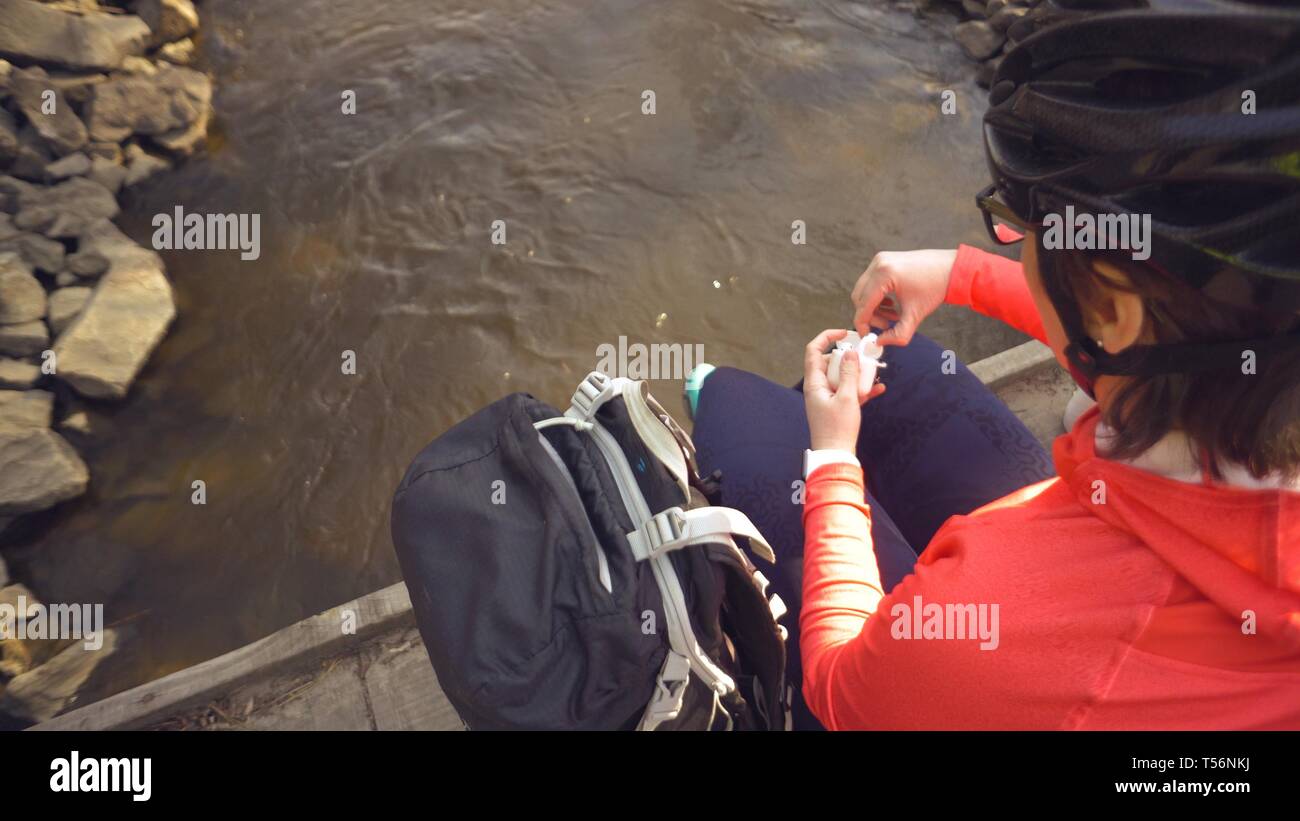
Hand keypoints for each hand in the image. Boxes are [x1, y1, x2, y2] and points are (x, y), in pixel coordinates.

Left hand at [804, 329, 885, 451]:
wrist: (836, 456)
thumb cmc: (838, 429)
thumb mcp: (847, 398)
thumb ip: (850, 373)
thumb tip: (851, 351)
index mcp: (814, 383)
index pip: (814, 351)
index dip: (827, 337)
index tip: (845, 333)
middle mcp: (818, 388)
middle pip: (831, 362)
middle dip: (849, 357)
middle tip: (866, 355)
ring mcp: (827, 398)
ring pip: (842, 376)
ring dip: (858, 373)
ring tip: (875, 372)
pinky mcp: (837, 407)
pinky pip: (849, 391)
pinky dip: (861, 388)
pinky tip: (879, 388)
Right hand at [850, 249, 957, 345]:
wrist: (952, 269)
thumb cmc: (936, 287)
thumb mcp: (915, 315)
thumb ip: (897, 334)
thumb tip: (880, 342)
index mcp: (884, 275)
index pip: (863, 304)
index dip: (862, 323)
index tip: (867, 336)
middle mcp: (878, 264)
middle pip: (859, 297)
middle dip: (869, 315)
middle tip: (886, 326)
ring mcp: (880, 260)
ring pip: (864, 290)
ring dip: (873, 306)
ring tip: (892, 315)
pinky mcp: (884, 260)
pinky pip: (871, 282)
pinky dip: (877, 296)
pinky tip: (892, 303)